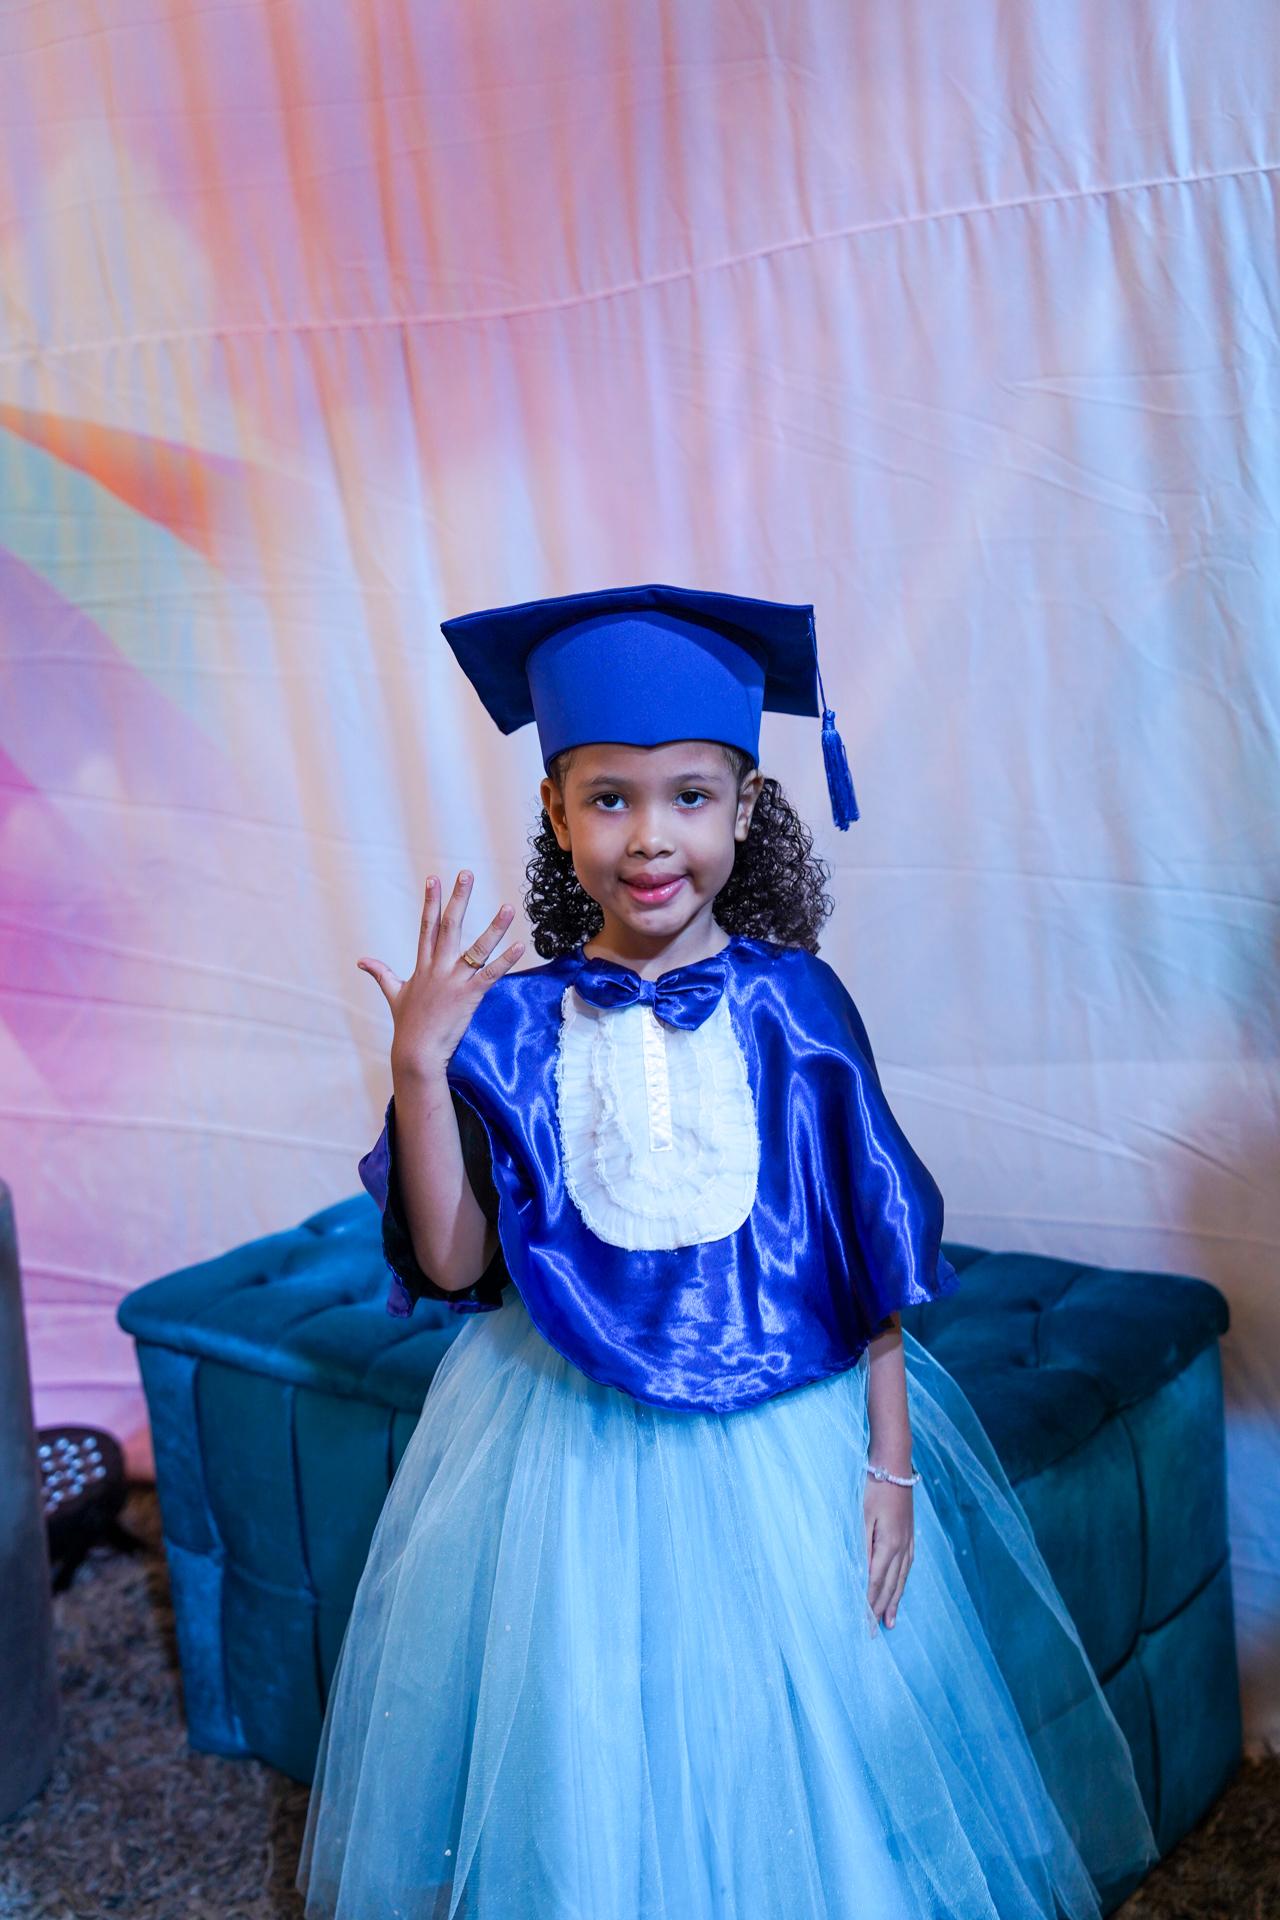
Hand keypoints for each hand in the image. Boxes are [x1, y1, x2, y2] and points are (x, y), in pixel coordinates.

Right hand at [357, 870, 523, 1077]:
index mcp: (423, 966)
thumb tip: (361, 961)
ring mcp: (453, 981)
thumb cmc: (407, 1025)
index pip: (427, 926)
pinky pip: (490, 974)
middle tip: (467, 874)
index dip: (431, 902)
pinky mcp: (468, 996)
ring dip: (494, 927)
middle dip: (458, 899)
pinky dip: (506, 961)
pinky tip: (519, 947)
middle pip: (450, 926)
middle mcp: (438, 968)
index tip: (434, 879)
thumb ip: (381, 973)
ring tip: (508, 908)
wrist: (416, 1053)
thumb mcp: (393, 995)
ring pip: (476, 948)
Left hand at [864, 1478, 913, 1631]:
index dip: (869, 1605)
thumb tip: (861, 1574)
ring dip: (894, 1601)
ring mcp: (908, 1542)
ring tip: (889, 1621)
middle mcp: (901, 1548)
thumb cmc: (873, 1488)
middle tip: (873, 1632)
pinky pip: (907, 1567)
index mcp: (888, 1545)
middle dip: (880, 1610)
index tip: (863, 1623)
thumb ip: (861, 1546)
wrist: (894, 1466)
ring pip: (901, 1579)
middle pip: (890, 1586)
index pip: (876, 1583)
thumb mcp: (861, 1516)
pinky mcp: (909, 1535)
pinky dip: (902, 1583)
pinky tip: (900, 1589)